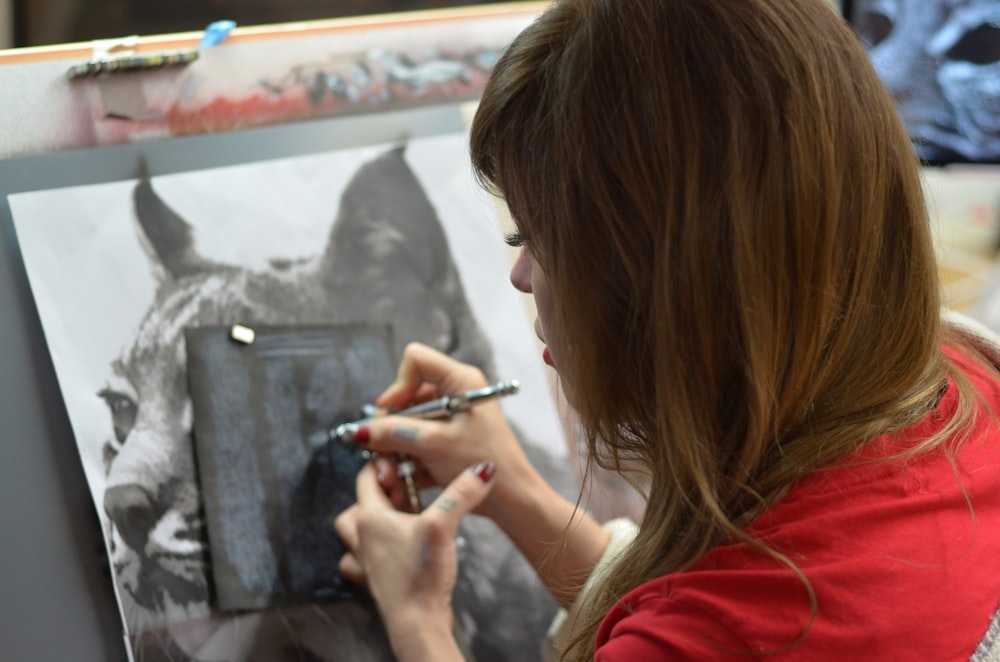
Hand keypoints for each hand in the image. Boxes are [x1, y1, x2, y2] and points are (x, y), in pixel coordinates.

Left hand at [334, 459, 495, 659]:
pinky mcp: (379, 579)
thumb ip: (462, 494)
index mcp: (370, 518)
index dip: (385, 464)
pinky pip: (365, 558)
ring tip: (401, 516)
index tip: (407, 463)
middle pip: (359, 503)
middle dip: (382, 492)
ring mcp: (368, 560)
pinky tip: (396, 549)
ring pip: (358, 531)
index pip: (366, 476)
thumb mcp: (443, 525)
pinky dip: (375, 550)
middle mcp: (363, 537)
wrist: (416, 624)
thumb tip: (483, 470)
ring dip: (375, 520)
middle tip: (406, 490)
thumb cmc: (420, 577)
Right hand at [357, 342, 538, 520]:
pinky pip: (417, 440)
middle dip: (391, 426)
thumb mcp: (433, 444)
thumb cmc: (482, 461)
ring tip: (388, 474)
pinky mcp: (448, 438)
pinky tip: (400, 480)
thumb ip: (394, 433)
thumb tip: (361, 431)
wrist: (511, 497)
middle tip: (378, 450)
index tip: (389, 414)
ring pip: (408, 423)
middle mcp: (456, 392)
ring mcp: (452, 416)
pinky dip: (407, 458)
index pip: (416, 361)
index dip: (398, 385)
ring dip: (395, 448)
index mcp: (460, 380)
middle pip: (407, 396)